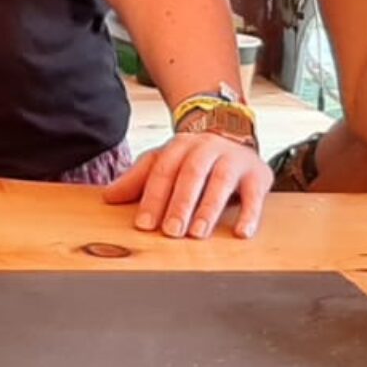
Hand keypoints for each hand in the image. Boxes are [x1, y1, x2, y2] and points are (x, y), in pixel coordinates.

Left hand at [102, 132, 271, 238]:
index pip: (163, 171)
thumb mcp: (163, 163)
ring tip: (198, 233)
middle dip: (180, 204)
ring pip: (221, 182)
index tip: (144, 225)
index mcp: (179, 146)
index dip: (153, 198)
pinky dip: (250, 214)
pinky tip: (242, 233)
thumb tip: (108, 197)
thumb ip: (137, 180)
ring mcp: (234, 160)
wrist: (231, 133)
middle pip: (191, 174)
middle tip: (171, 231)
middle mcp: (207, 149)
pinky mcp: (258, 174)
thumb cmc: (192, 159)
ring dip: (209, 209)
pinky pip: (255, 194)